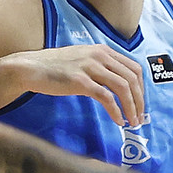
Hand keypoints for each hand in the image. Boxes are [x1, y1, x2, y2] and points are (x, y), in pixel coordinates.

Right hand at [12, 43, 147, 128]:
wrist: (31, 68)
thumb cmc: (55, 68)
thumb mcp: (83, 60)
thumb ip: (100, 68)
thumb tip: (118, 85)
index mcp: (103, 51)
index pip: (134, 68)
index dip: (142, 89)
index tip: (140, 104)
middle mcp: (99, 56)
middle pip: (132, 79)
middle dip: (140, 101)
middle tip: (140, 118)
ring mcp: (90, 67)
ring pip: (123, 87)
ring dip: (131, 107)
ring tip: (132, 122)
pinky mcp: (80, 81)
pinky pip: (106, 98)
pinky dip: (116, 111)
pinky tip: (118, 121)